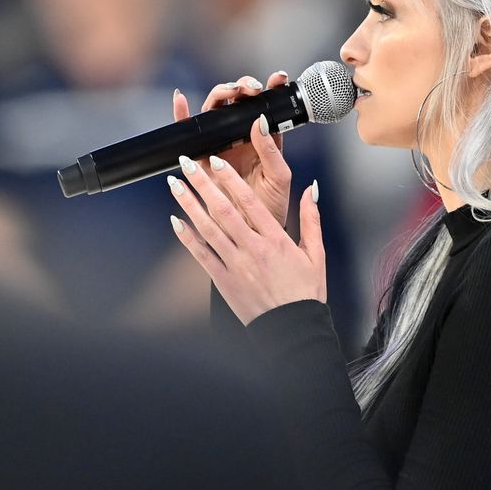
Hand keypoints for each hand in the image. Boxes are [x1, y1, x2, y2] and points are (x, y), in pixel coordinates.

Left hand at [166, 147, 324, 325]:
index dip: (230, 179)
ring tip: (174, 185)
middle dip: (202, 184)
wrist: (293, 328)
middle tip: (187, 164)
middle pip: (222, 210)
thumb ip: (311, 218)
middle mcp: (253, 249)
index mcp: (276, 239)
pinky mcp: (224, 281)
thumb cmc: (304, 293)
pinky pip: (202, 255)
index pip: (249, 201)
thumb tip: (311, 189)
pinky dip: (187, 238)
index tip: (216, 161)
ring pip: (207, 228)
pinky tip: (175, 221)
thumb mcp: (316, 253)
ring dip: (188, 204)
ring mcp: (236, 265)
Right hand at [173, 71, 291, 227]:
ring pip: (215, 111)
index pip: (266, 106)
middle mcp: (241, 138)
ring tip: (230, 91)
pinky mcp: (202, 158)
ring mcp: (221, 145)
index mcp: (265, 140)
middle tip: (250, 87)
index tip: (277, 78)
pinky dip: (181, 114)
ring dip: (220, 94)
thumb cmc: (272, 207)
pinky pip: (189, 133)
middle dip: (242, 87)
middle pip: (237, 102)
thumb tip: (260, 121)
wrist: (253, 233)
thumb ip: (272, 150)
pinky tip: (180, 99)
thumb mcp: (279, 177)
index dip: (271, 88)